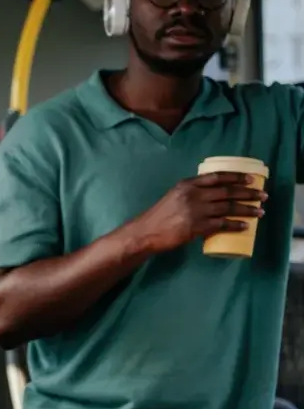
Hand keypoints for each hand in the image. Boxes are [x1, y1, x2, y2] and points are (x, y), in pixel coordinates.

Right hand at [129, 172, 266, 253]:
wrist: (146, 231)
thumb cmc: (160, 214)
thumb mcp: (175, 195)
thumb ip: (192, 192)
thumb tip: (214, 194)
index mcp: (188, 184)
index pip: (217, 177)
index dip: (237, 177)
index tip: (251, 179)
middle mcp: (193, 195)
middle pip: (227, 192)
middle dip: (248, 193)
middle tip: (263, 196)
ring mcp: (196, 211)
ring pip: (228, 208)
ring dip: (247, 210)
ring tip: (260, 212)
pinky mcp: (197, 227)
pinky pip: (222, 224)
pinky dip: (235, 225)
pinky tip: (245, 226)